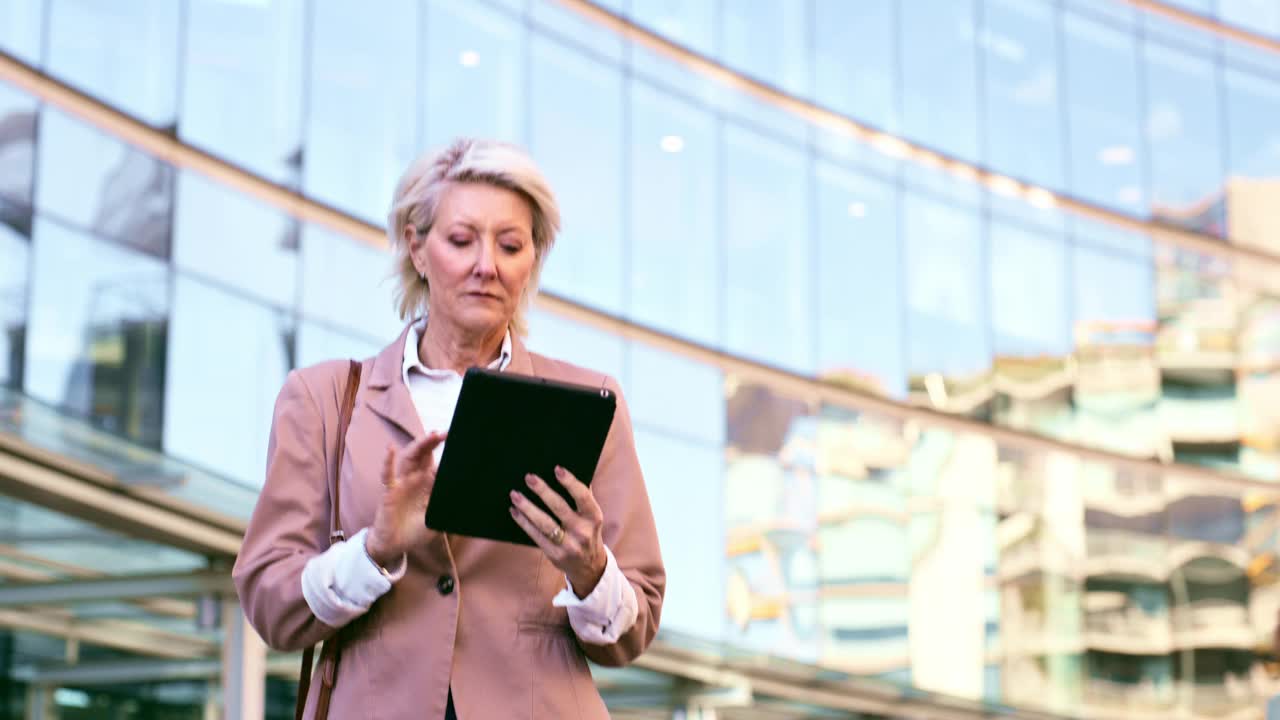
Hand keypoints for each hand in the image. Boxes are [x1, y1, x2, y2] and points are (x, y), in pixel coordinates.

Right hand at [366, 432, 446, 566]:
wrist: (395, 546)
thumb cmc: (416, 532)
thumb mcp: (438, 519)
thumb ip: (449, 510)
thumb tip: (469, 503)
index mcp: (429, 484)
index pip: (439, 463)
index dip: (447, 452)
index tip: (459, 441)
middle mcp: (416, 479)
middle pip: (424, 454)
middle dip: (434, 442)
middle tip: (447, 432)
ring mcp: (402, 483)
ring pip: (409, 458)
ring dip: (419, 445)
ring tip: (431, 435)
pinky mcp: (389, 491)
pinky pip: (387, 474)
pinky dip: (388, 461)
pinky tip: (390, 448)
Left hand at [509, 466, 605, 598]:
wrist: (589, 566)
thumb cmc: (587, 531)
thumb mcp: (591, 516)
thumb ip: (583, 496)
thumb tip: (566, 472)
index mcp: (594, 517)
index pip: (583, 496)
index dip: (570, 482)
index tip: (557, 469)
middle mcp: (583, 532)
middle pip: (560, 508)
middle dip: (543, 491)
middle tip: (529, 477)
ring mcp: (568, 545)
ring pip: (544, 523)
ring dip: (527, 507)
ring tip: (515, 494)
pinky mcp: (554, 554)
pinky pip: (536, 535)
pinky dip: (524, 522)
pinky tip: (515, 511)